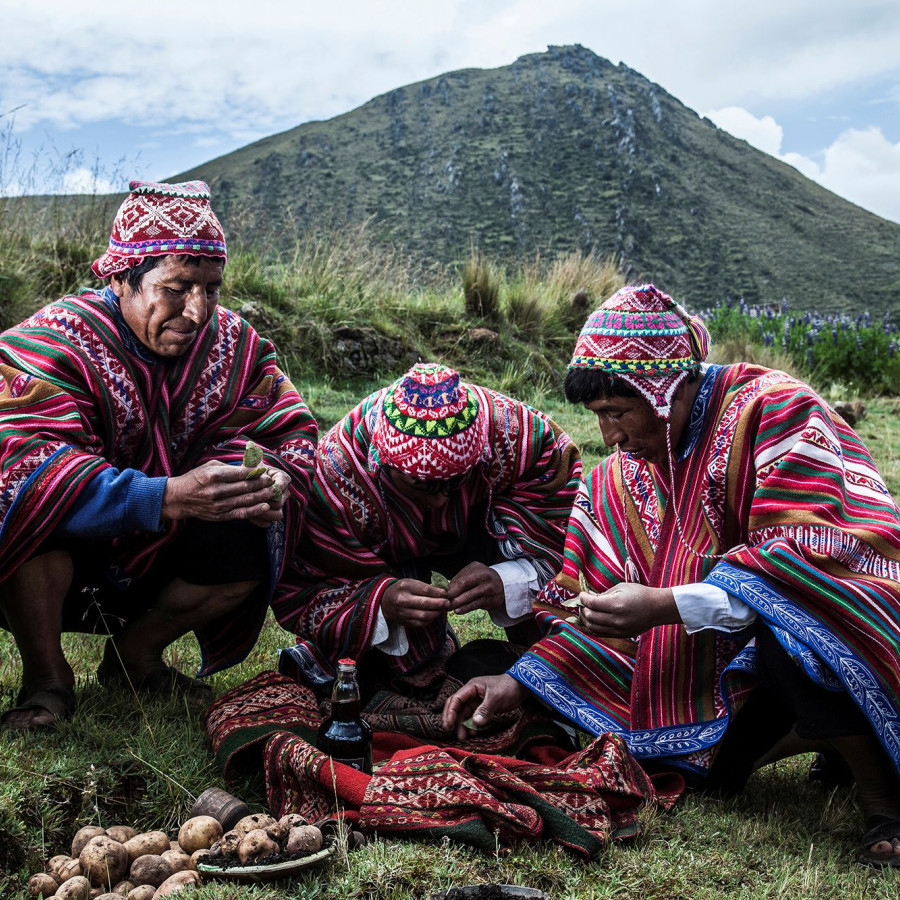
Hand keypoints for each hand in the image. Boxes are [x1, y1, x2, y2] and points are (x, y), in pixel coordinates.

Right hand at [161, 460, 284, 525]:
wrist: (178, 498)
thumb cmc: (195, 478)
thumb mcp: (209, 466)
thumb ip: (229, 467)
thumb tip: (250, 466)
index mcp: (214, 475)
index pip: (241, 473)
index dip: (256, 473)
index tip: (265, 471)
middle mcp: (216, 490)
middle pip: (245, 487)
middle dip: (262, 484)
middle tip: (273, 482)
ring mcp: (218, 505)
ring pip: (246, 500)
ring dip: (262, 496)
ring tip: (273, 492)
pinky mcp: (220, 515)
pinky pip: (241, 513)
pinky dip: (254, 510)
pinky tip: (265, 506)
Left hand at [248, 467, 291, 526]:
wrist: (246, 483)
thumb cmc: (249, 473)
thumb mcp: (250, 465)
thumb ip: (251, 461)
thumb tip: (251, 455)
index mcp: (283, 478)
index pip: (280, 487)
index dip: (270, 490)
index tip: (259, 489)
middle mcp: (285, 492)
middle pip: (278, 503)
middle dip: (264, 503)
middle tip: (249, 501)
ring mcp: (280, 504)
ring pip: (277, 515)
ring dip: (263, 514)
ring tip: (249, 510)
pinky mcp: (273, 514)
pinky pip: (270, 522)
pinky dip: (260, 520)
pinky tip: (249, 516)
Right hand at [381, 578, 449, 627]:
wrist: (385, 601)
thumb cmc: (401, 589)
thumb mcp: (410, 582)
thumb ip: (425, 587)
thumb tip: (441, 593)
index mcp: (405, 587)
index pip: (425, 590)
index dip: (438, 593)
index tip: (446, 594)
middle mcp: (403, 600)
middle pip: (425, 604)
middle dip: (439, 604)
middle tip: (447, 603)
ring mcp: (403, 613)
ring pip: (424, 616)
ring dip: (436, 613)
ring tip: (441, 609)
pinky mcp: (405, 622)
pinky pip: (420, 623)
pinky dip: (430, 620)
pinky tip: (433, 615)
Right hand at [442, 674, 524, 740]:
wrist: (521, 687)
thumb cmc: (508, 688)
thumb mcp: (496, 697)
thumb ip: (485, 710)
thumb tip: (475, 723)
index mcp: (471, 687)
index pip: (456, 699)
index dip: (451, 712)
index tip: (450, 725)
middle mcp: (471, 694)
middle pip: (456, 707)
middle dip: (453, 719)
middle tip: (452, 732)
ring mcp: (477, 701)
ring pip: (464, 714)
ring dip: (462, 725)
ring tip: (463, 737)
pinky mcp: (483, 708)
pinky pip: (473, 717)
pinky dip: (472, 725)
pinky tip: (473, 732)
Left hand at [446, 562, 504, 614]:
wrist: (503, 584)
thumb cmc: (483, 577)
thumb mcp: (473, 572)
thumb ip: (460, 578)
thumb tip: (446, 588)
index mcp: (479, 570)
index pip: (462, 580)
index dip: (451, 588)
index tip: (443, 594)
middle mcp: (485, 579)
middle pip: (465, 588)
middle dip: (452, 596)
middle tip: (443, 602)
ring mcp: (489, 590)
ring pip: (469, 598)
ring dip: (457, 604)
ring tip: (448, 608)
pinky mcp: (490, 601)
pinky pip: (475, 605)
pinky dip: (465, 609)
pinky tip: (458, 611)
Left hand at [576, 582, 678, 637]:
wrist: (657, 608)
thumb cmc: (640, 594)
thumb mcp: (621, 588)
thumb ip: (604, 594)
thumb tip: (589, 597)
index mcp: (616, 605)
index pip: (592, 604)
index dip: (583, 598)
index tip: (581, 594)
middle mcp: (616, 619)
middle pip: (590, 617)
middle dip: (582, 609)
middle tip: (581, 604)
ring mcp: (619, 629)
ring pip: (593, 628)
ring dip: (584, 620)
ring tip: (583, 613)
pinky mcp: (621, 635)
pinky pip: (601, 634)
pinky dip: (591, 629)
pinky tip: (588, 623)